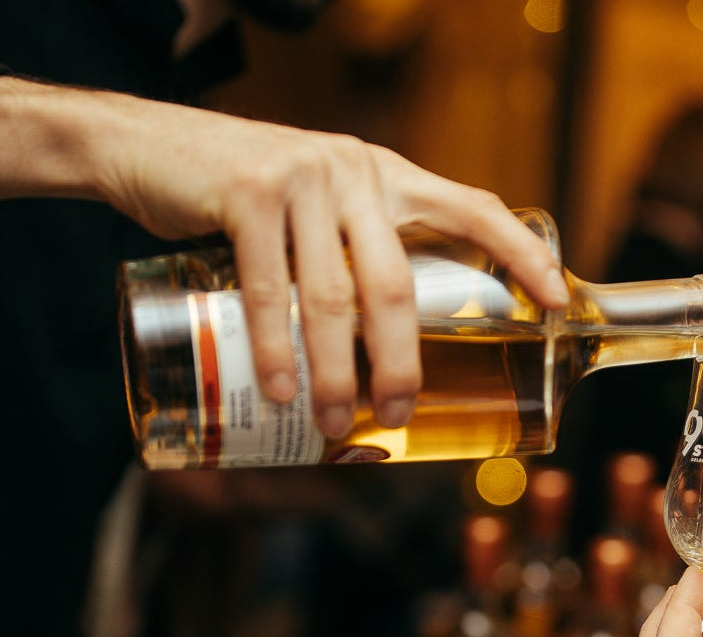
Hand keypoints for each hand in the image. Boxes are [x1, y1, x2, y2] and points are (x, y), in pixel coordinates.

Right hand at [0, 78, 568, 438]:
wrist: (148, 147)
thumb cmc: (242, 198)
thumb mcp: (315, 211)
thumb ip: (354, 253)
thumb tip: (391, 351)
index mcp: (387, 177)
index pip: (474, 209)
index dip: (521, 256)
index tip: (555, 303)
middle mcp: (357, 171)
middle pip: (399, 282)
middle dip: (403, 360)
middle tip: (400, 414)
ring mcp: (303, 178)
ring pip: (335, 295)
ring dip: (337, 371)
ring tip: (338, 423)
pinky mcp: (248, 193)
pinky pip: (270, 287)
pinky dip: (274, 347)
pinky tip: (276, 389)